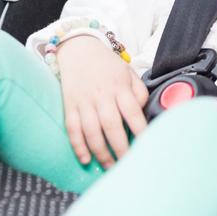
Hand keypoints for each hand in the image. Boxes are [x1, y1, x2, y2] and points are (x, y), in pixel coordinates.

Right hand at [56, 36, 148, 168]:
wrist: (78, 48)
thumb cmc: (107, 64)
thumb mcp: (128, 72)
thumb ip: (138, 92)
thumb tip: (141, 114)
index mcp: (120, 87)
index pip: (133, 112)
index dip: (141, 131)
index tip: (147, 147)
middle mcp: (101, 95)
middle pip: (111, 125)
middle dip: (121, 148)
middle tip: (128, 165)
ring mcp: (83, 101)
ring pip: (91, 131)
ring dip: (100, 152)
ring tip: (109, 166)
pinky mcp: (69, 104)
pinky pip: (72, 128)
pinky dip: (78, 145)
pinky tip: (85, 159)